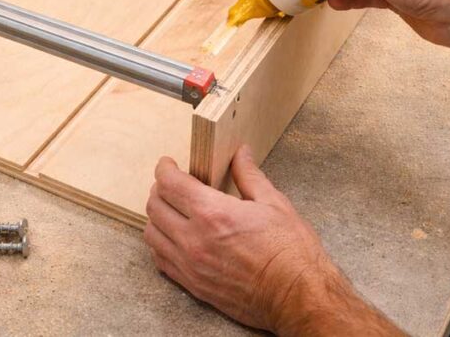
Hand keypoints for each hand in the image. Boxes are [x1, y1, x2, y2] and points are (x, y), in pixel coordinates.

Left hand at [144, 146, 400, 335]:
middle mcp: (194, 239)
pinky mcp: (193, 285)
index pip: (169, 184)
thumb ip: (249, 175)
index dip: (164, 168)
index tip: (168, 164)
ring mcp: (190, 265)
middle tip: (172, 185)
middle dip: (160, 189)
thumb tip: (240, 153)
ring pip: (152, 234)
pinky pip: (161, 260)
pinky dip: (161, 244)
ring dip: (157, 217)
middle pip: (155, 206)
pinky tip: (175, 237)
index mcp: (213, 213)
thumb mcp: (274, 203)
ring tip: (172, 210)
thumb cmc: (291, 251)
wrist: (297, 296)